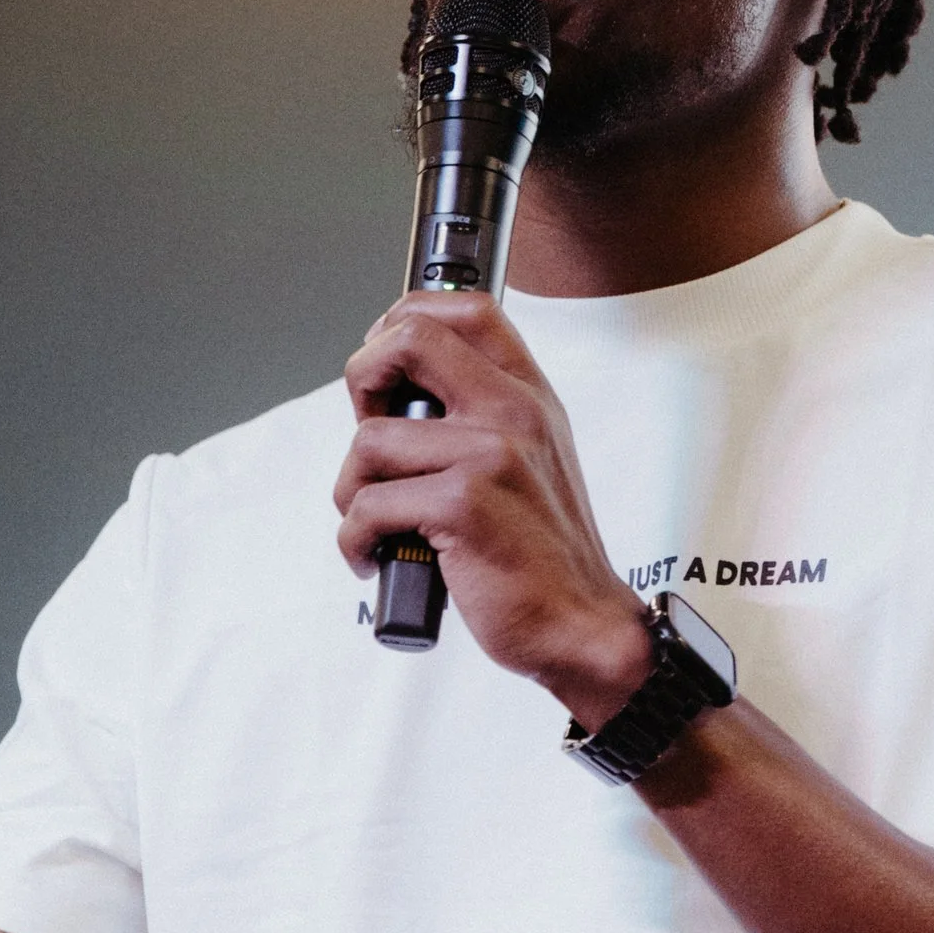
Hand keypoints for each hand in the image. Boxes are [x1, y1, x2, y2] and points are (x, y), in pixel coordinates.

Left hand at [336, 293, 653, 723]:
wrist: (580, 623)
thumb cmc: (540, 552)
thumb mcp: (529, 459)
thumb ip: (479, 415)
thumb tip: (395, 390)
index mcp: (528, 394)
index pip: (465, 309)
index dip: (403, 318)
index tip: (383, 365)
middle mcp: (514, 411)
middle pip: (408, 339)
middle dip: (361, 380)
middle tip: (369, 434)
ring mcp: (490, 455)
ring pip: (370, 440)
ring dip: (352, 492)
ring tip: (378, 526)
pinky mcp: (462, 505)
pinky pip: (368, 505)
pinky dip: (356, 541)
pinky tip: (377, 558)